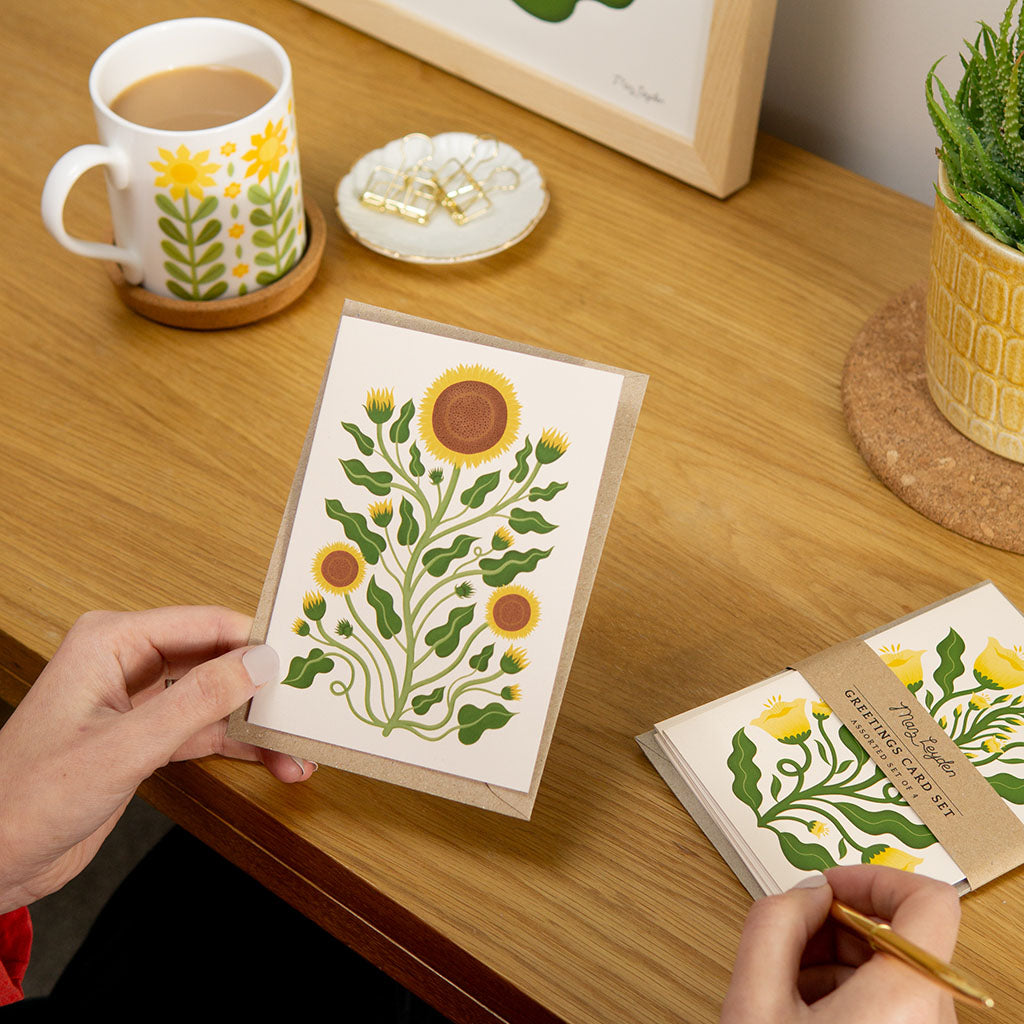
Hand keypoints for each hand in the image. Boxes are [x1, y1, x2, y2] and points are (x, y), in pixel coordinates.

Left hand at [0, 606, 313, 913]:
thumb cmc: (27, 797)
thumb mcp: (123, 749)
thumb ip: (196, 703)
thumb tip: (259, 664)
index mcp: (110, 642)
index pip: (203, 624)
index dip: (256, 639)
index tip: (303, 656)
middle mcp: (126, 663)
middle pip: (216, 658)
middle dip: (262, 686)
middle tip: (309, 704)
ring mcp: (138, 701)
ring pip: (216, 698)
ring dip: (257, 724)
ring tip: (299, 747)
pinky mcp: (145, 738)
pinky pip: (205, 730)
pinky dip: (239, 746)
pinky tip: (273, 761)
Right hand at [720, 865, 960, 1023]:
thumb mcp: (754, 1003)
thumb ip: (773, 925)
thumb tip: (804, 892)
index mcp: (905, 999)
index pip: (930, 900)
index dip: (874, 878)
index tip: (831, 887)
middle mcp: (931, 1018)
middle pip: (900, 932)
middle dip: (838, 923)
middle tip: (791, 937)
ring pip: (891, 966)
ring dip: (835, 957)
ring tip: (788, 984)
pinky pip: (890, 998)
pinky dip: (846, 989)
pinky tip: (803, 1009)